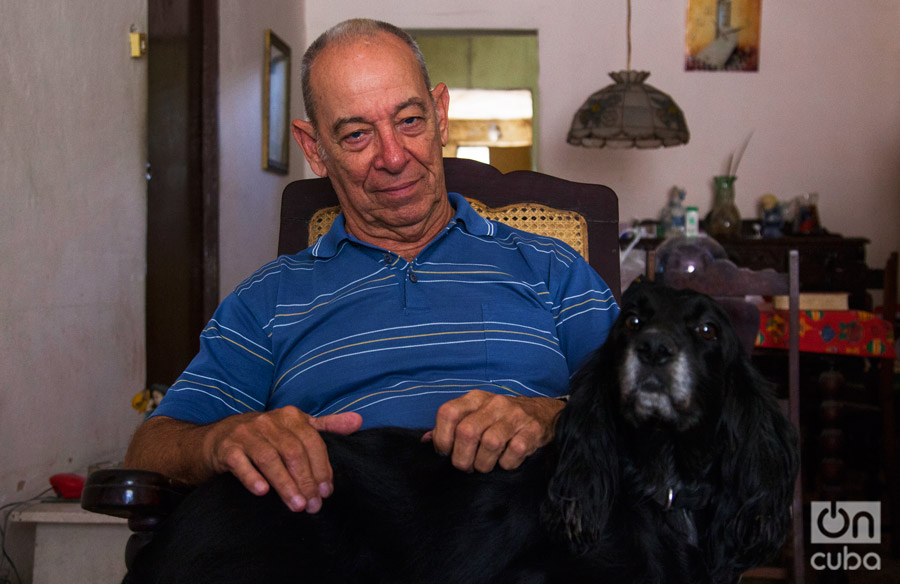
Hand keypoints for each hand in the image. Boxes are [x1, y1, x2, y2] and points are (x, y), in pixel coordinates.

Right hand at [203, 407, 361, 512]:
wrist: (218, 439)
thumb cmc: (265, 436)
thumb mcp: (296, 427)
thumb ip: (327, 426)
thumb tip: (358, 421)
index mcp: (290, 416)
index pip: (312, 441)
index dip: (321, 467)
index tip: (326, 491)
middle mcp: (268, 422)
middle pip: (293, 452)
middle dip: (306, 481)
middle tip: (313, 506)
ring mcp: (246, 434)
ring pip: (270, 459)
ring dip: (285, 484)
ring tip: (297, 505)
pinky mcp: (226, 448)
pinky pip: (240, 463)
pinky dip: (252, 477)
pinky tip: (263, 493)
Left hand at [428, 391, 563, 472]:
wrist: (542, 413)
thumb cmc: (500, 418)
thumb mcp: (475, 414)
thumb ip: (451, 426)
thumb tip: (425, 440)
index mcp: (475, 398)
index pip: (448, 413)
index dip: (441, 437)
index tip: (445, 452)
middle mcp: (494, 404)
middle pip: (467, 432)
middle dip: (462, 458)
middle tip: (466, 466)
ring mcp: (514, 416)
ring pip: (490, 444)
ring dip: (483, 464)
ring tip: (484, 465)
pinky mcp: (531, 431)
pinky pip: (513, 454)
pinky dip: (505, 464)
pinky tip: (504, 461)